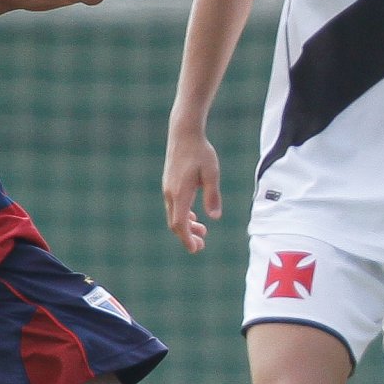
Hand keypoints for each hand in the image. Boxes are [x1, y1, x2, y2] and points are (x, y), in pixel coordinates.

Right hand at [162, 127, 220, 253]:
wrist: (184, 134)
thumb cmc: (200, 152)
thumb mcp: (212, 173)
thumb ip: (213, 195)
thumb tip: (214, 217)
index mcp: (180, 193)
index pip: (179, 224)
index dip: (186, 238)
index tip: (196, 248)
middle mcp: (170, 193)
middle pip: (175, 223)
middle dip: (187, 236)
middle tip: (201, 246)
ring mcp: (168, 189)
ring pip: (174, 215)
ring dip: (187, 226)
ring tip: (203, 232)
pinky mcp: (170, 184)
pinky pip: (174, 206)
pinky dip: (183, 215)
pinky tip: (194, 217)